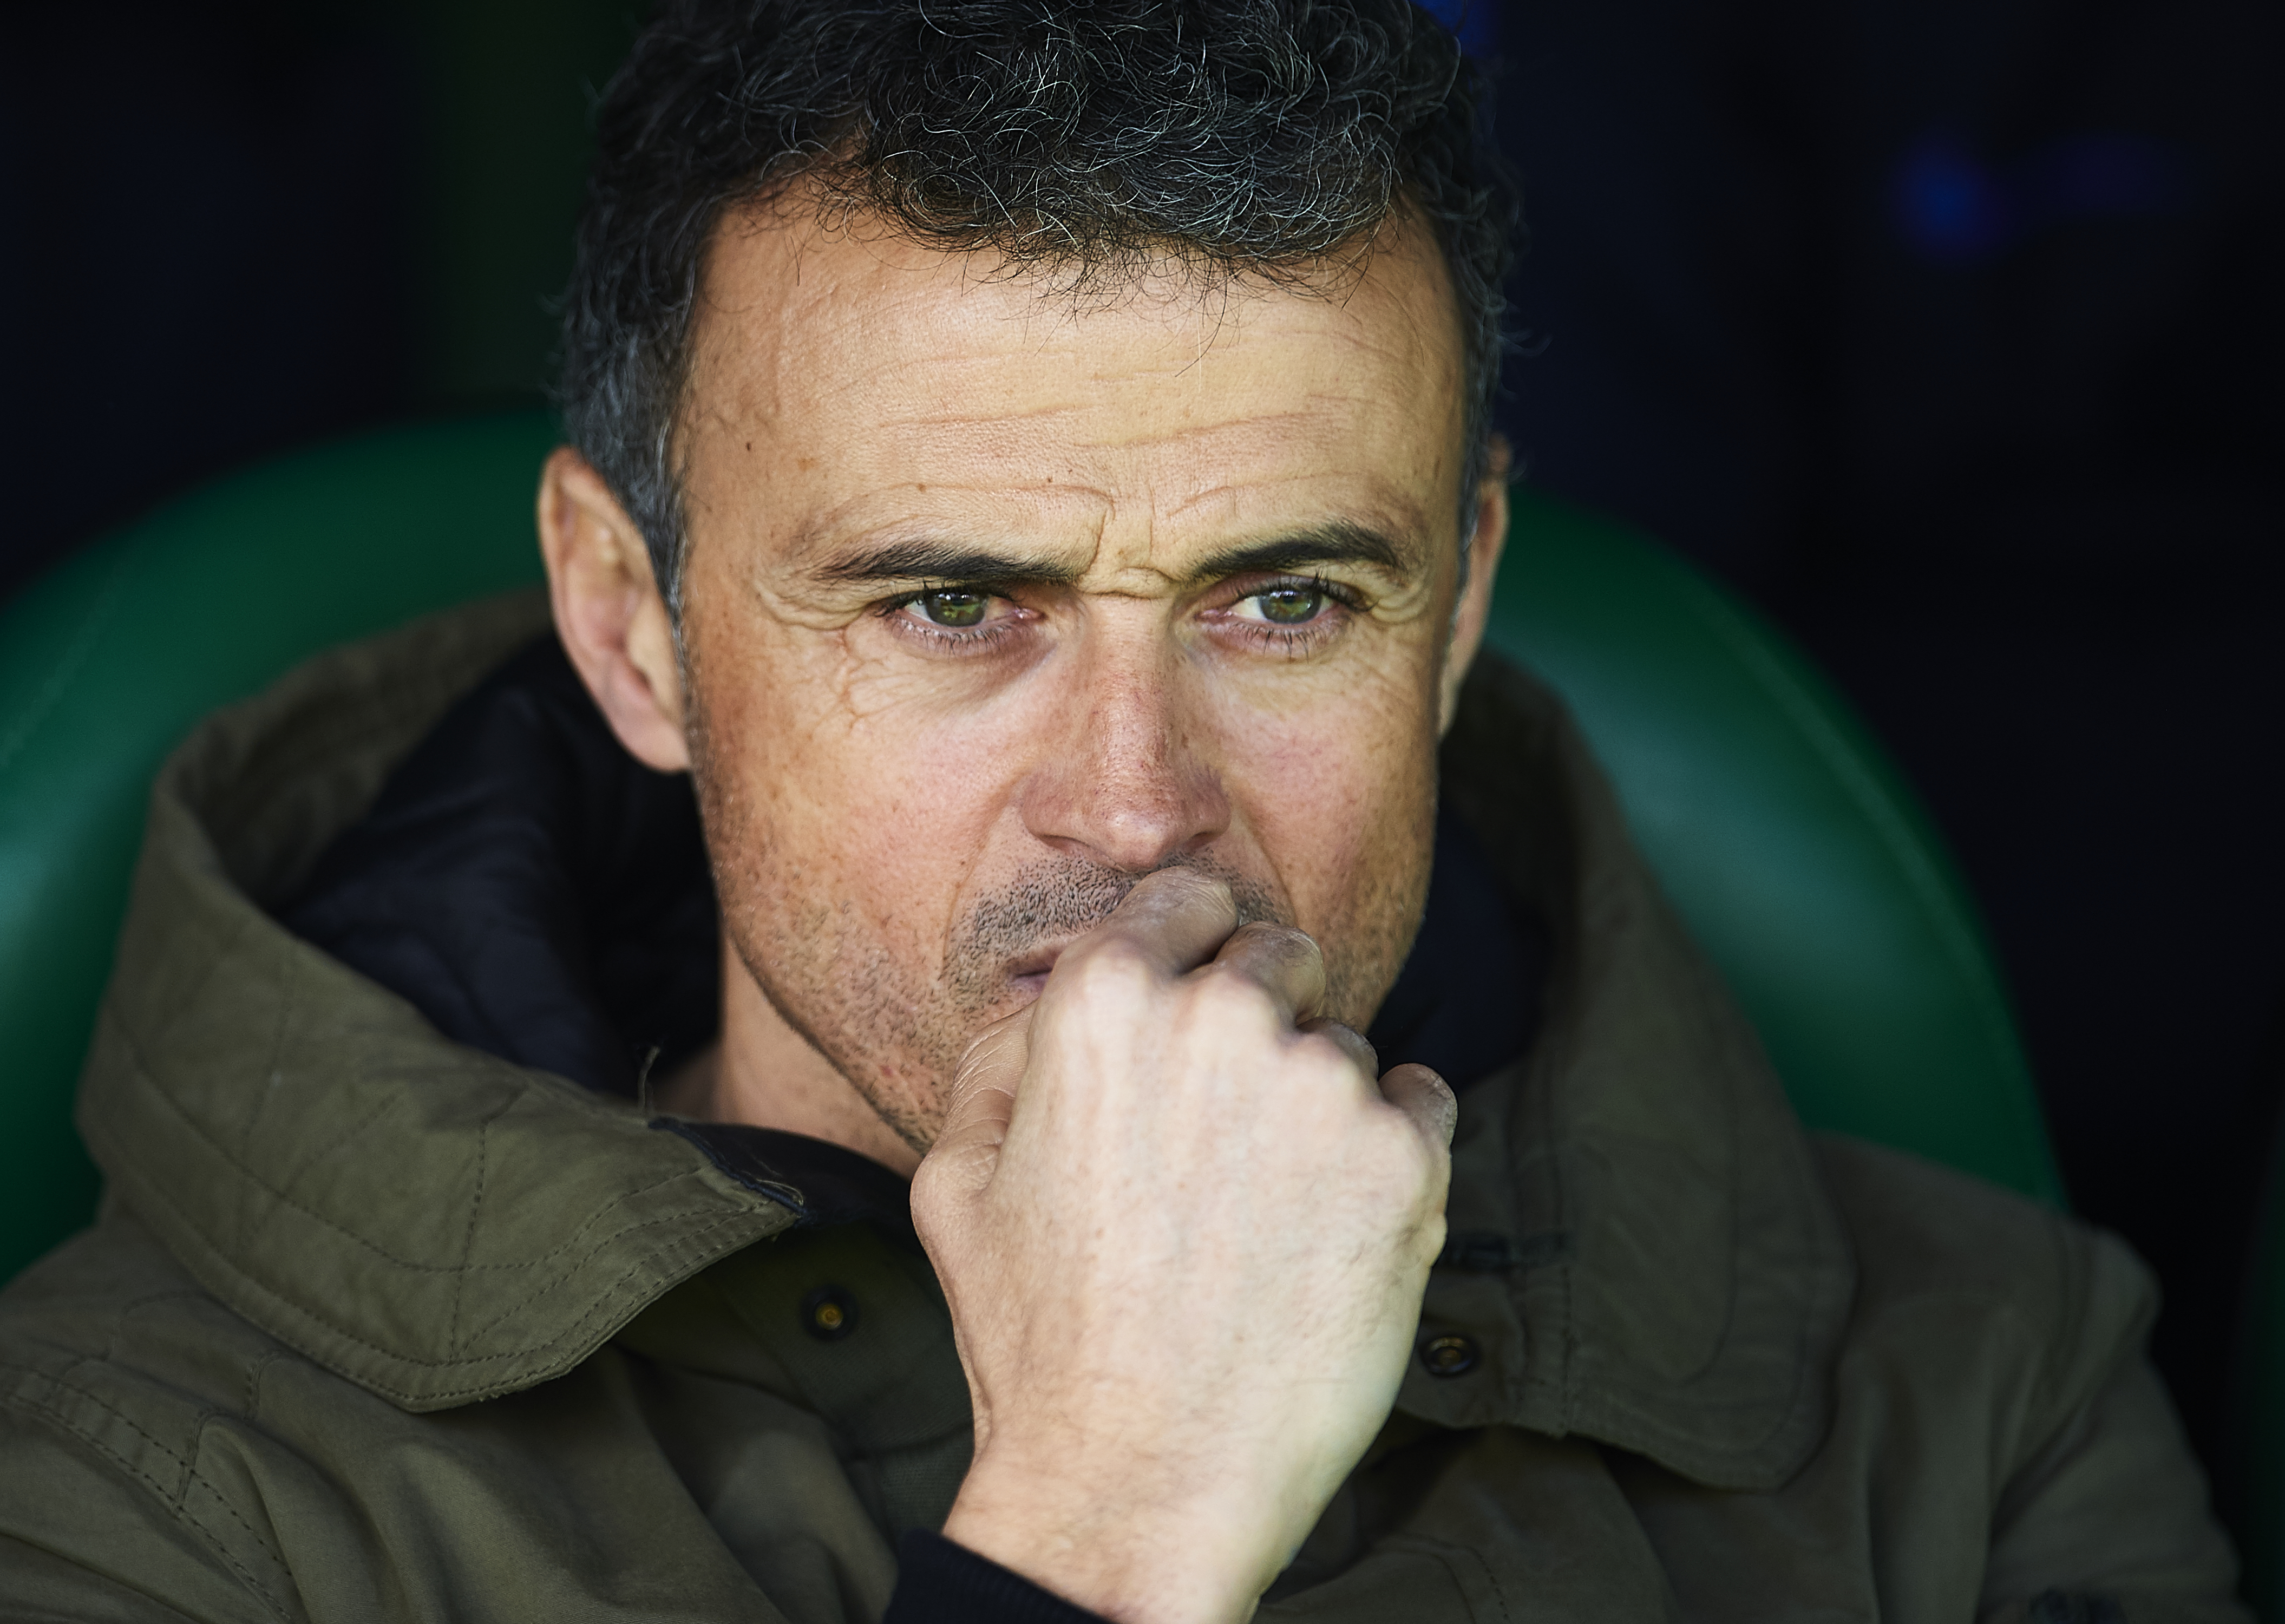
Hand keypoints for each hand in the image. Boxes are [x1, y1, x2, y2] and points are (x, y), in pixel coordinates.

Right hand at [912, 868, 1456, 1623]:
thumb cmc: (1038, 1341)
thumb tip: (1050, 1001)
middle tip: (1228, 1132)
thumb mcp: (955, 1181)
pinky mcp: (1408, 1160)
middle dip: (1261, 1020)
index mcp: (1105, 1002)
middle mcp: (1223, 1016)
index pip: (1187, 895)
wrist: (1140, 1481)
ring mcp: (1325, 1086)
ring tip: (1264, 1213)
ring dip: (1318, 1104)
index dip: (1196, 939)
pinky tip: (1328, 1229)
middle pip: (1278, 957)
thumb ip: (1002, 1059)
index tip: (1203, 988)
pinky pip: (1422, 1102)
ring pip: (1346, 1045)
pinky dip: (1389, 1150)